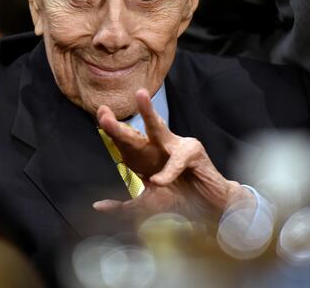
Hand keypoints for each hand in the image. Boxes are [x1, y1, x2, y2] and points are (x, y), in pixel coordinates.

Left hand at [94, 88, 251, 219]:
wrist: (211, 211)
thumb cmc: (181, 203)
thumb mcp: (148, 207)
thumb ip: (124, 207)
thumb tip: (97, 205)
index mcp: (148, 158)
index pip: (127, 142)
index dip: (114, 132)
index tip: (100, 117)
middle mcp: (160, 148)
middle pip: (137, 133)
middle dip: (120, 125)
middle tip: (103, 113)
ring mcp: (178, 147)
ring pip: (159, 128)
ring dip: (149, 112)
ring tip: (141, 97)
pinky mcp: (195, 153)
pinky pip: (178, 159)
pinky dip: (168, 172)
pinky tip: (158, 181)